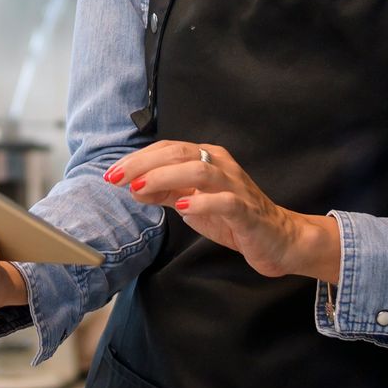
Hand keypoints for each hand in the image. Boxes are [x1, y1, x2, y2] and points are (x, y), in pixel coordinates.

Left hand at [105, 140, 340, 282]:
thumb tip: (132, 187)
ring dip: (166, 177)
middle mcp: (221, 165)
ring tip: (141, 189)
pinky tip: (182, 207)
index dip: (137, 159)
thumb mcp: (191, 202)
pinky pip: (225, 201)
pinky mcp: (248, 210)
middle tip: (117, 178)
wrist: (276, 238)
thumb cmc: (232, 216)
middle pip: (179, 153)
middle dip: (143, 164)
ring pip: (200, 170)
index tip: (111, 174)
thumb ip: (164, 193)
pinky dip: (202, 202)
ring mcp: (236, 186)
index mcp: (207, 158)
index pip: (167, 148)